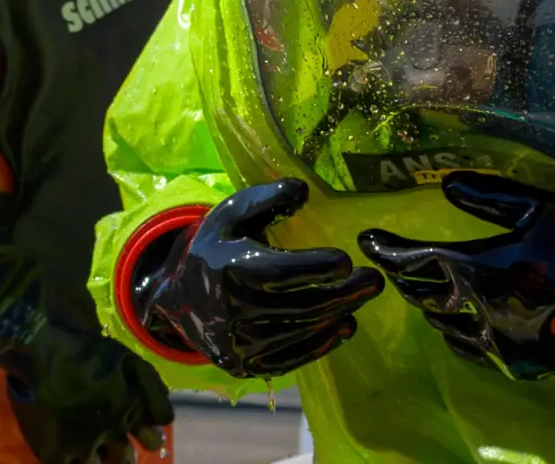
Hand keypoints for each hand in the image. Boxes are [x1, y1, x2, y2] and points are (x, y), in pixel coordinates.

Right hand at [0, 324, 171, 463]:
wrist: (50, 352)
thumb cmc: (95, 355)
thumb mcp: (136, 365)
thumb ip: (155, 393)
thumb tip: (165, 420)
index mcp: (132, 413)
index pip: (154, 441)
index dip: (151, 438)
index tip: (146, 436)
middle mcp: (111, 433)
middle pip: (126, 461)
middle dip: (125, 457)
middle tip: (118, 449)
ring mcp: (83, 445)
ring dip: (99, 460)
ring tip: (94, 451)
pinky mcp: (55, 452)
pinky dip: (72, 463)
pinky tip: (71, 454)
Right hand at [133, 179, 384, 377]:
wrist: (179, 297)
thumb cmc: (216, 248)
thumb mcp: (232, 215)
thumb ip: (267, 199)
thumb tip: (303, 190)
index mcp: (229, 271)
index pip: (279, 274)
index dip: (315, 269)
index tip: (346, 261)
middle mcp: (233, 313)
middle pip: (301, 306)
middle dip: (344, 294)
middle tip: (374, 282)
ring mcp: (239, 345)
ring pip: (302, 330)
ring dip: (338, 314)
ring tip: (363, 296)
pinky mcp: (247, 365)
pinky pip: (292, 358)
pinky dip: (322, 343)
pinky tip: (345, 326)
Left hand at [358, 171, 554, 380]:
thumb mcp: (539, 208)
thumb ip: (489, 196)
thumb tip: (446, 184)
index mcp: (475, 268)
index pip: (413, 261)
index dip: (386, 250)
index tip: (368, 239)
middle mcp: (472, 308)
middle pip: (420, 293)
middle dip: (404, 276)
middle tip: (396, 262)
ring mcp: (488, 340)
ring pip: (439, 322)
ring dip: (429, 302)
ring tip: (427, 285)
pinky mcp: (505, 362)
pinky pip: (464, 346)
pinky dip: (454, 329)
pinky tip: (459, 317)